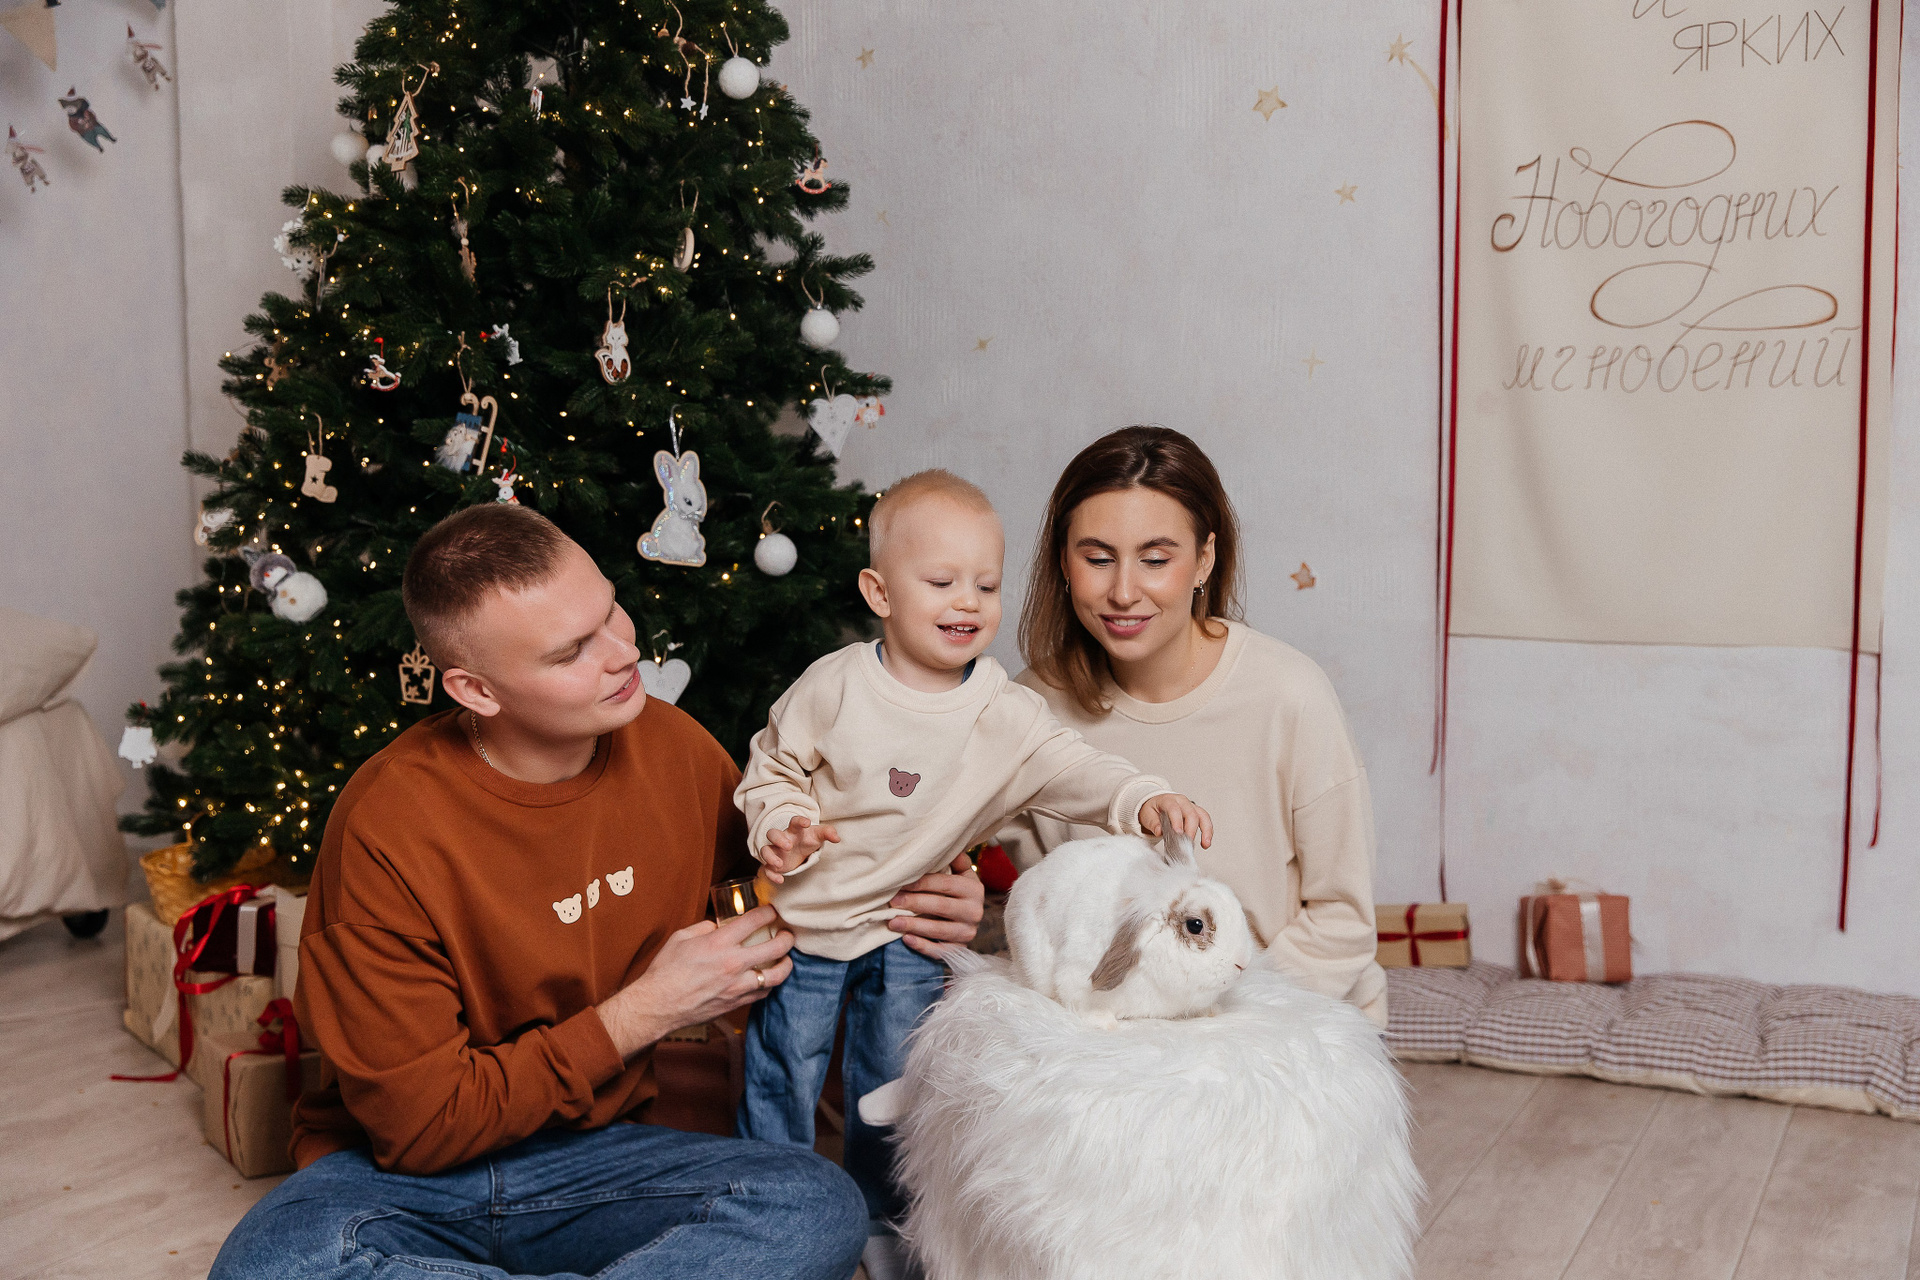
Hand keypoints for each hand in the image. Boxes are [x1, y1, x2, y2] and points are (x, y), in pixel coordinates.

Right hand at [595, 906, 793, 1059]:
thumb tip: (719, 925)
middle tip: (787, 934)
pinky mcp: (736, 1003)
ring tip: (785, 958)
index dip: (768, 912)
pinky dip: (769, 984)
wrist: (657, 1006)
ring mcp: (737, 986)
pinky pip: (763, 993)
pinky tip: (768, 977)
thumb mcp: (681, 938)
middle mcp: (733, 964)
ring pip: (776, 975)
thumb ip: (704, 928)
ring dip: (785, 964)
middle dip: (787, 937)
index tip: (771, 911)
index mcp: (718, 943)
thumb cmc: (666, 971)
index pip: (754, 921)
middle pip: (776, 948)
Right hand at [758, 815, 839, 883]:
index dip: (799, 821)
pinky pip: (766, 868)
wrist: (798, 851)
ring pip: (765, 850)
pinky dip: (771, 874)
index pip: (794, 822)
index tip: (807, 823)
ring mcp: (775, 851)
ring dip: (770, 857)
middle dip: (778, 839)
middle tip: (788, 846)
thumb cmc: (808, 840)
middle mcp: (782, 839)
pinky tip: (780, 880)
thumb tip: (837, 838)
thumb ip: (828, 833)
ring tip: (780, 864)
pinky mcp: (772, 864)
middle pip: (773, 833)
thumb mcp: (818, 836)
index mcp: (794, 830)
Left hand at [887, 852, 985, 957]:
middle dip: (914, 903)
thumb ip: (954, 859)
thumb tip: (943, 840)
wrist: (967, 918)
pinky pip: (940, 951)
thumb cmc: (956, 890)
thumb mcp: (960, 873)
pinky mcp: (960, 949)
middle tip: (892, 901)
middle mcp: (974, 911)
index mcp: (974, 889)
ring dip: (914, 926)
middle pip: (941, 906)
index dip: (922, 883)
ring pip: (939, 930)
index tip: (900, 882)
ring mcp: (968, 932)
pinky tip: (906, 940)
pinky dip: (923, 946)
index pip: (946, 884)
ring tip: (892, 922)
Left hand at [1137, 792, 1212, 848]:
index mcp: (1168, 800)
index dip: (1177, 821)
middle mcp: (1182, 802)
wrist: (1156, 804)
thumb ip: (1153, 823)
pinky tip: (1206, 843)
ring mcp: (1191, 806)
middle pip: (1191, 813)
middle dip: (1190, 830)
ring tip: (1205, 844)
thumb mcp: (1147, 815)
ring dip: (1206, 831)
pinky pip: (1205, 820)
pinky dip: (1208, 832)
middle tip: (1186, 843)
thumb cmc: (1153, 809)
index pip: (1174, 809)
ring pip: (1202, 815)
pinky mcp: (1196, 813)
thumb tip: (1159, 831)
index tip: (1178, 833)